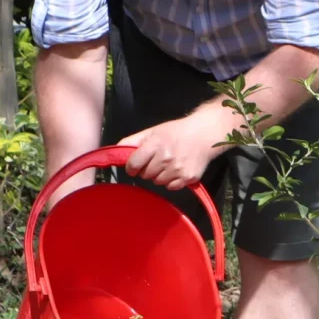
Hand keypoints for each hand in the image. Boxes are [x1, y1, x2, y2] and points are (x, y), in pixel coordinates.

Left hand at [118, 107, 237, 187]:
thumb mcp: (153, 131)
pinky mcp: (188, 178)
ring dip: (159, 176)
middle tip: (156, 160)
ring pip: (158, 182)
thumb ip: (132, 141)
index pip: (133, 164)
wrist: (204, 134)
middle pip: (145, 175)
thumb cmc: (175, 132)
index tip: (135, 165)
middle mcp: (166, 158)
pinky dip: (171, 181)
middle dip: (147, 169)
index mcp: (155, 144)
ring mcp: (178, 170)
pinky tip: (176, 170)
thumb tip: (114, 152)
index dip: (132, 166)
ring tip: (168, 164)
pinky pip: (171, 187)